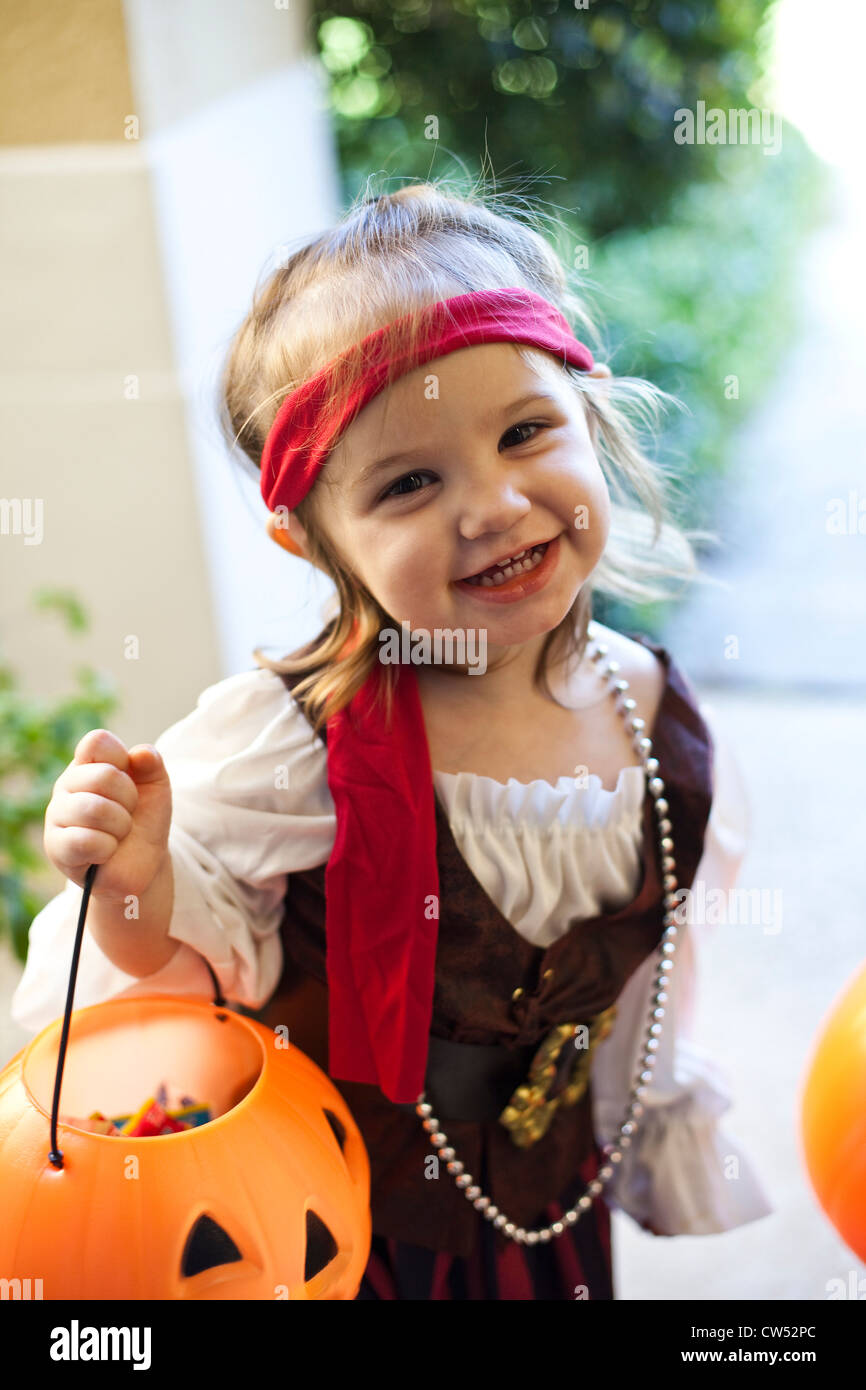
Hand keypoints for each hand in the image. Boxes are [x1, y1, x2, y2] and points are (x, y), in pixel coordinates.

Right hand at [44, 729, 171, 902]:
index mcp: (88, 764)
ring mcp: (57, 815)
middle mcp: (67, 785)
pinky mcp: (56, 847)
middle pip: (104, 776)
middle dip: (130, 799)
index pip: (97, 741)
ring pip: (95, 809)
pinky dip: (108, 848)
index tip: (131, 779)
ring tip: (118, 833)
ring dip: (121, 825)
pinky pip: (85, 840)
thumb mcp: (157, 788)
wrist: (141, 864)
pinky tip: (105, 851)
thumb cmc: (144, 820)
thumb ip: (153, 765)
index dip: (123, 760)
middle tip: (128, 813)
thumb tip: (141, 753)